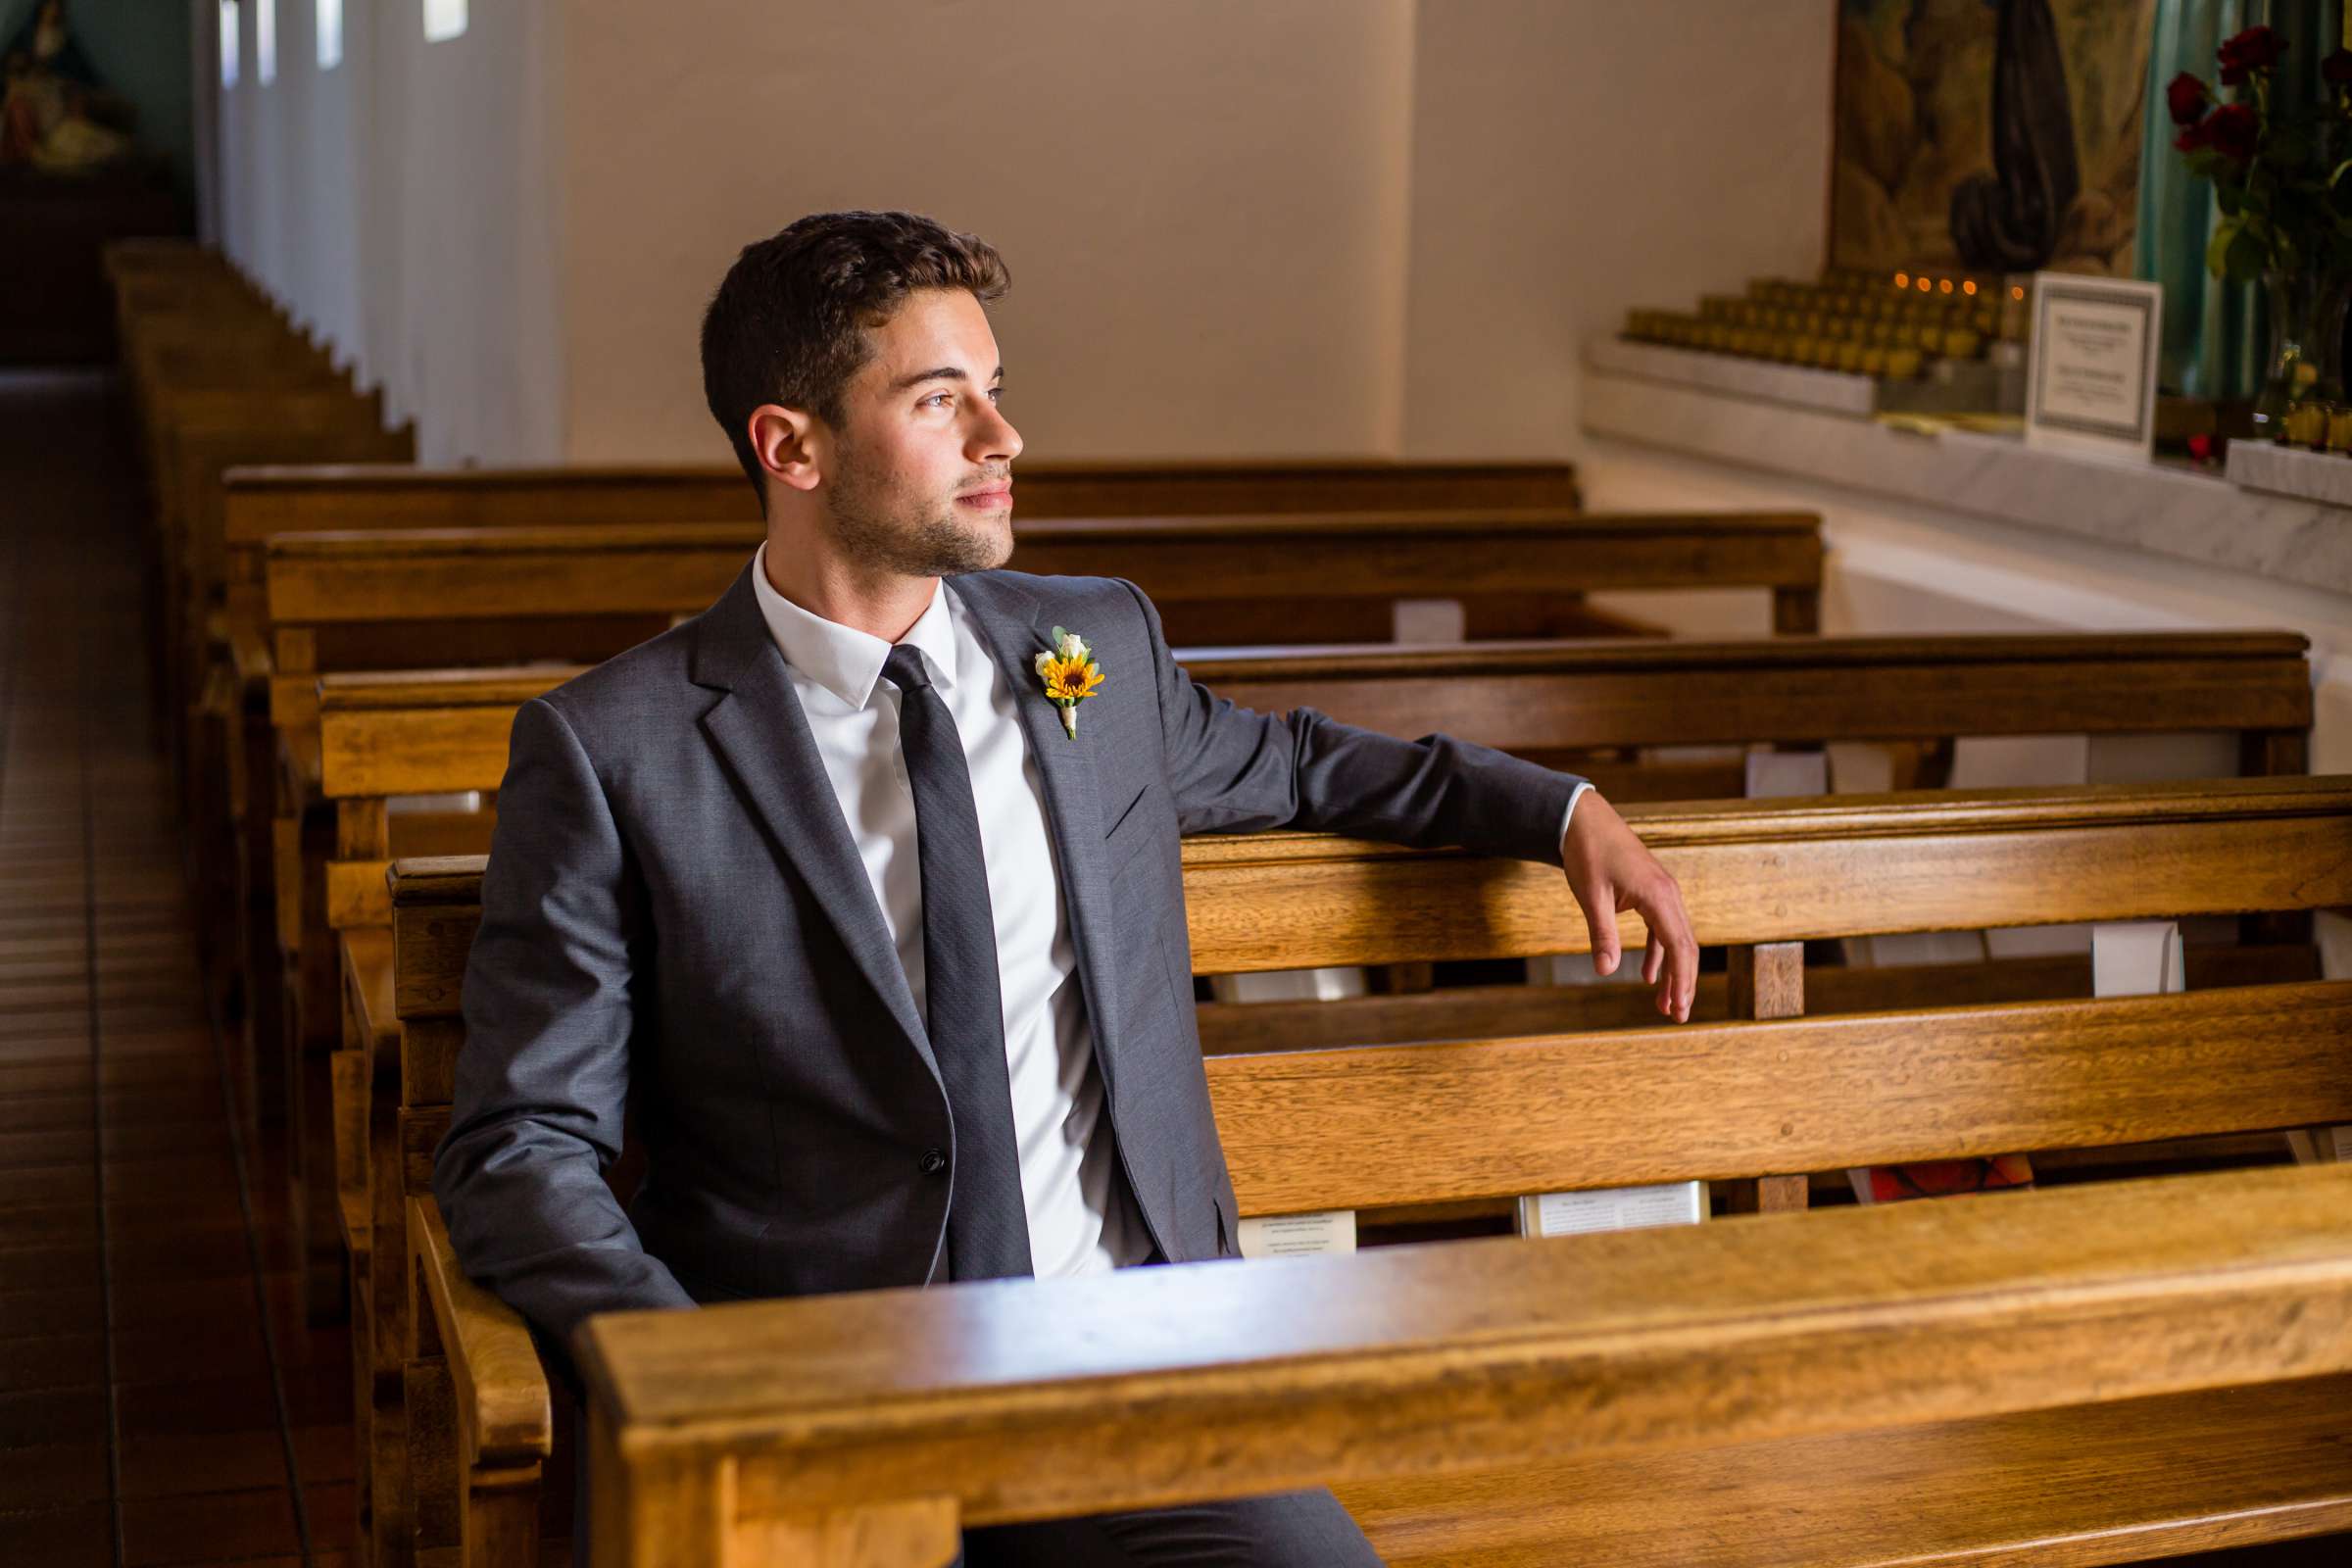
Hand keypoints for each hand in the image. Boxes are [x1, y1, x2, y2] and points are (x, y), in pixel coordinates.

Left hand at [1560, 791, 1696, 1021]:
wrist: (1584, 818)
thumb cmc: (1587, 853)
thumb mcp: (1591, 896)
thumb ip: (1602, 934)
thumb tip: (1606, 971)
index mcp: (1659, 896)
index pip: (1680, 946)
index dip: (1682, 980)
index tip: (1680, 1008)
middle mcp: (1669, 894)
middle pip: (1685, 946)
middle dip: (1683, 983)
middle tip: (1678, 1016)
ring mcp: (1663, 892)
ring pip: (1676, 939)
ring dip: (1672, 972)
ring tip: (1665, 1005)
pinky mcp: (1652, 893)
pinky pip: (1662, 929)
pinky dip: (1659, 954)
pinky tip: (1651, 976)